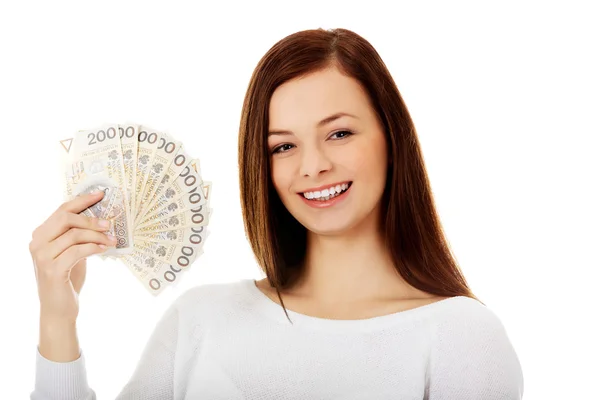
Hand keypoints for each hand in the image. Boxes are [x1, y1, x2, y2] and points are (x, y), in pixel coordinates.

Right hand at [29, 190, 116, 322]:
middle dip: (91, 218)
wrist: (58, 309)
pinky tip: (104, 249)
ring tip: (112, 240)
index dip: (82, 200)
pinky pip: (77, 251)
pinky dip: (94, 247)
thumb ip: (78, 235)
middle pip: (66, 218)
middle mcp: (37, 243)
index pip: (62, 210)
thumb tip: (101, 217)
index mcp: (41, 234)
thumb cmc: (68, 278)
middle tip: (110, 222)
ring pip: (74, 234)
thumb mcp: (72, 251)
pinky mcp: (52, 270)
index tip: (101, 194)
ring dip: (97, 235)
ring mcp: (42, 256)